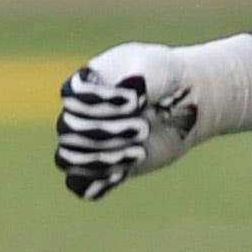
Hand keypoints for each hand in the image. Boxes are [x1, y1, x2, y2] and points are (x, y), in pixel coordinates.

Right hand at [54, 35, 251, 201]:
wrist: (183, 102)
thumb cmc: (164, 78)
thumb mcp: (155, 67)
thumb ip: (138, 79)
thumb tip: (128, 94)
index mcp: (85, 83)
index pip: (72, 98)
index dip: (100, 103)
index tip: (134, 100)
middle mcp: (78, 113)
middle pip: (69, 129)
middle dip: (106, 131)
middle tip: (142, 128)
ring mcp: (88, 141)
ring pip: (70, 159)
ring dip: (103, 158)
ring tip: (137, 151)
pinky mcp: (102, 168)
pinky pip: (80, 185)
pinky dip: (95, 183)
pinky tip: (122, 173)